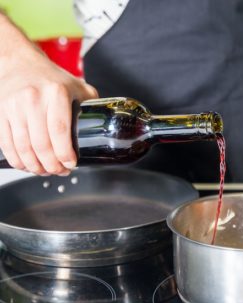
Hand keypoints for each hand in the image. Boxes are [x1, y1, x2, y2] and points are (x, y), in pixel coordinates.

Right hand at [0, 47, 97, 175]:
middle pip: (41, 144)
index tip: (71, 164)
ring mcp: (14, 106)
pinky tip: (28, 165)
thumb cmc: (51, 78)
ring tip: (46, 171)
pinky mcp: (0, 113)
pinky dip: (18, 160)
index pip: (60, 130)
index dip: (65, 153)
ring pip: (23, 147)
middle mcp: (33, 98)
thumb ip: (91, 105)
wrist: (19, 63)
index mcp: (56, 92)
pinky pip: (7, 144)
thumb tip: (105, 127)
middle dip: (52, 165)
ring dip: (35, 166)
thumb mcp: (78, 86)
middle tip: (60, 171)